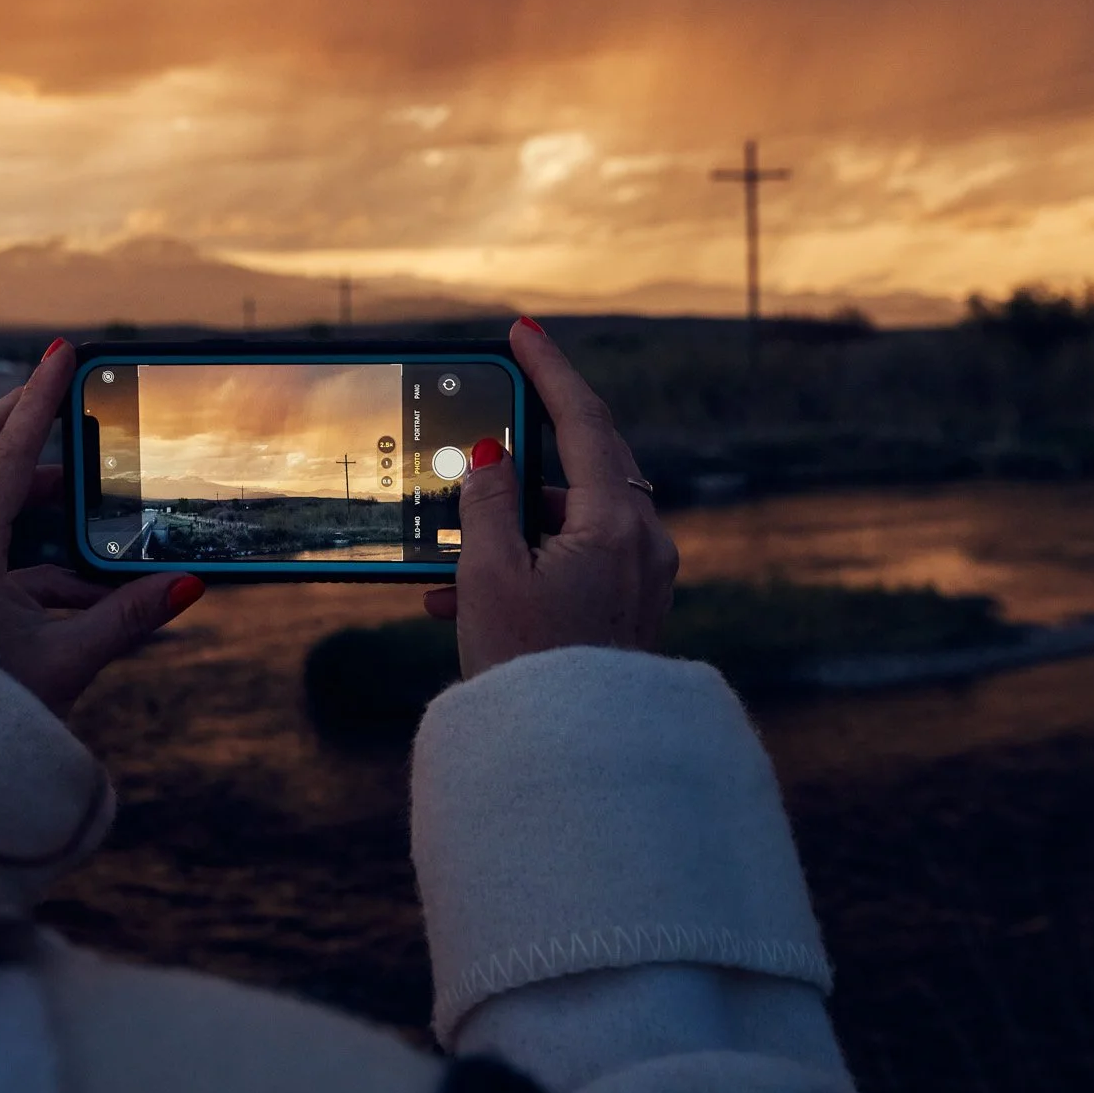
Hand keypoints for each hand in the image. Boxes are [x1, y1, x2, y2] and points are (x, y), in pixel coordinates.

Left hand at [0, 340, 204, 716]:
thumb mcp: (67, 661)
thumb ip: (130, 618)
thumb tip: (188, 586)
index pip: (4, 456)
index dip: (39, 401)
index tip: (61, 353)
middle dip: (16, 422)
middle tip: (58, 395)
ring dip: (28, 490)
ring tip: (79, 491)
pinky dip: (31, 547)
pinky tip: (78, 578)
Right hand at [422, 319, 678, 678]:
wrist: (574, 761)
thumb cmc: (530, 668)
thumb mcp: (489, 575)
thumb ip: (485, 501)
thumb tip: (491, 454)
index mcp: (617, 523)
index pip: (583, 421)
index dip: (550, 369)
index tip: (522, 331)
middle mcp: (643, 542)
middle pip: (584, 465)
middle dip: (521, 457)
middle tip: (477, 440)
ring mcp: (642, 576)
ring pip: (573, 518)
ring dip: (511, 527)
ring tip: (450, 560)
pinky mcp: (629, 606)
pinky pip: (578, 558)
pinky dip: (529, 561)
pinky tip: (469, 596)